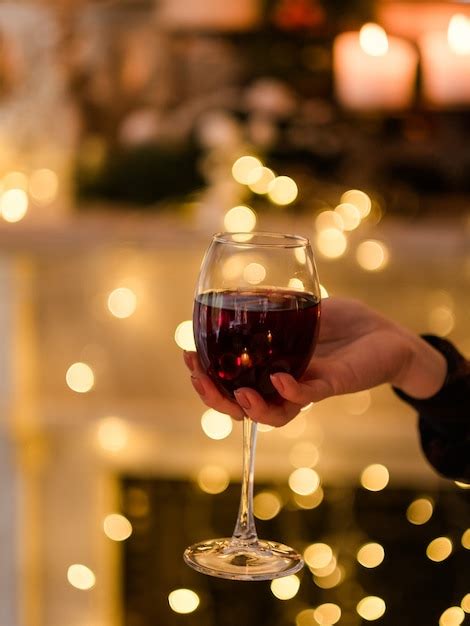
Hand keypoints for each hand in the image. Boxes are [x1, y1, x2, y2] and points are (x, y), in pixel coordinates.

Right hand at [183, 297, 446, 425]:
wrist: (387, 334)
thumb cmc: (344, 324)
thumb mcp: (301, 308)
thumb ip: (273, 304)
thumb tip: (238, 291)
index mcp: (272, 367)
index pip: (232, 382)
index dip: (207, 376)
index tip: (187, 357)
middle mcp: (285, 384)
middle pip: (244, 405)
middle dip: (216, 398)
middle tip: (200, 380)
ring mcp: (308, 387)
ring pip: (274, 413)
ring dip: (251, 408)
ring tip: (237, 395)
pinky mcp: (333, 383)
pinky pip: (308, 395)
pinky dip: (291, 391)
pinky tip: (277, 379)